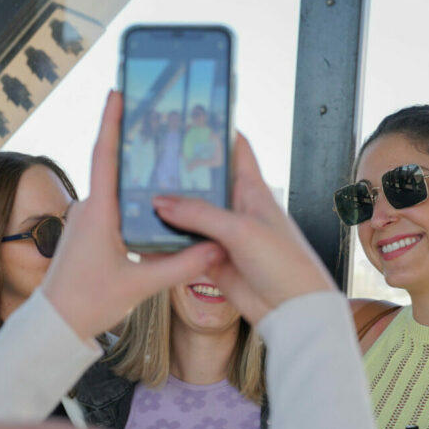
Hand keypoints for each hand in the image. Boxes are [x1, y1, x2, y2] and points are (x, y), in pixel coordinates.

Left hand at [41, 92, 223, 340]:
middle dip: (133, 141)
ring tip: (163, 156)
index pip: (105, 155)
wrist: (55, 324)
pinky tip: (153, 201)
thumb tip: (216, 248)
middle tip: (157, 118)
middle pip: (113, 165)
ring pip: (114, 188)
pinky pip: (112, 206)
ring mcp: (86, 220)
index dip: (112, 122)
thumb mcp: (140, 285)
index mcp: (98, 212)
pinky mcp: (88, 233)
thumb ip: (180, 265)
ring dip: (134, 172)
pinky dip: (131, 198)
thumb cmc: (88, 302)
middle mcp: (89, 209)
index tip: (119, 92)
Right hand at [152, 134, 334, 325]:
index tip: (189, 117)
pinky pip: (184, 247)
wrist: (292, 312)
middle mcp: (237, 208)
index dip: (216, 129)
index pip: (236, 148)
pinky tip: (145, 237)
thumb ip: (199, 214)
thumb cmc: (284, 264)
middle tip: (146, 158)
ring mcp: (223, 235)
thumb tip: (160, 202)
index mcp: (253, 189)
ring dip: (168, 211)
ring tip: (136, 196)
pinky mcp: (213, 260)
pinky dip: (166, 243)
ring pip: (189, 216)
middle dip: (178, 172)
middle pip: (204, 182)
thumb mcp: (241, 231)